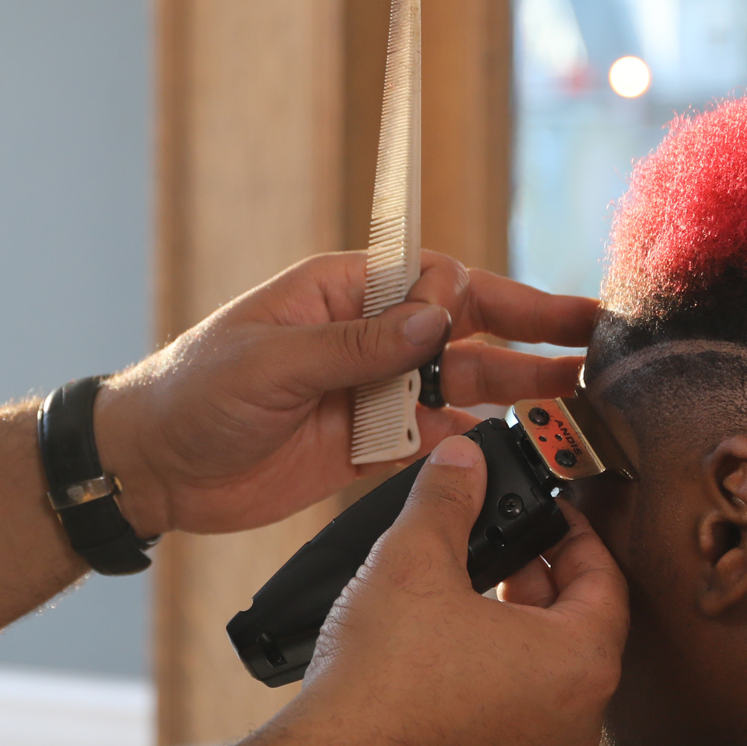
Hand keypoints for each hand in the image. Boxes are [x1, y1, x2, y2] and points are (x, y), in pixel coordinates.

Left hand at [94, 249, 596, 538]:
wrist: (153, 466)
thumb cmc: (193, 390)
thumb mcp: (270, 362)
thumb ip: (356, 345)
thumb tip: (438, 318)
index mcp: (340, 293)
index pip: (429, 279)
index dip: (466, 297)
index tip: (478, 323)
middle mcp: (365, 337)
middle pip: (464, 326)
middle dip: (528, 330)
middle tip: (594, 336)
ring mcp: (371, 393)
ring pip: (461, 386)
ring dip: (518, 391)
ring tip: (580, 397)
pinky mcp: (367, 446)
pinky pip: (436, 440)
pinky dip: (478, 446)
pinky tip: (523, 453)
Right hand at [280, 437, 627, 745]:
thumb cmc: (383, 676)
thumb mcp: (414, 558)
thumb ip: (448, 496)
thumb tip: (464, 457)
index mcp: (579, 662)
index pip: (606, 580)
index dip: (574, 534)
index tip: (547, 513)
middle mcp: (576, 721)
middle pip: (579, 629)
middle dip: (539, 580)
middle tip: (497, 547)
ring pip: (547, 678)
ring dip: (516, 633)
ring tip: (463, 598)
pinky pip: (515, 721)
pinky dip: (493, 683)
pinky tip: (440, 659)